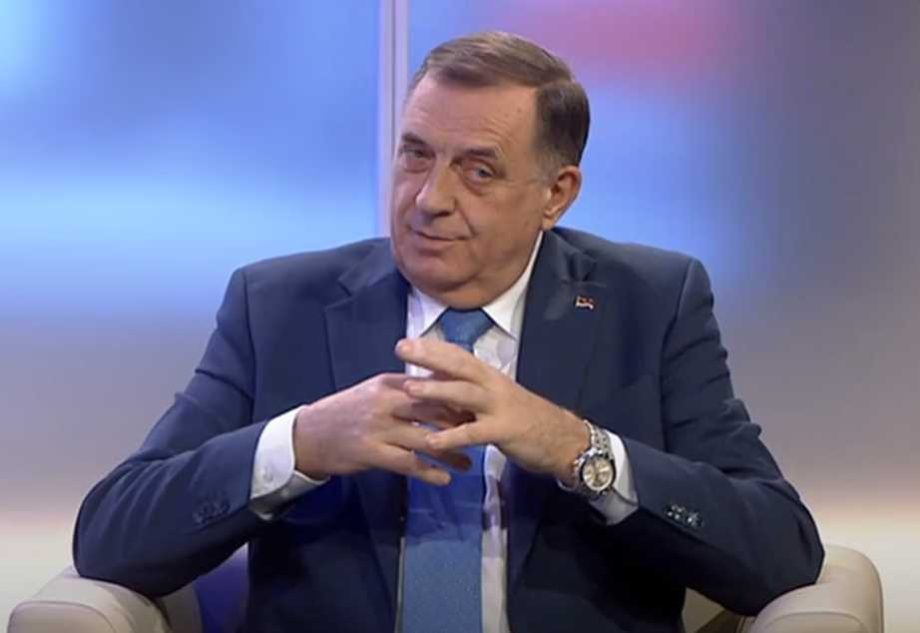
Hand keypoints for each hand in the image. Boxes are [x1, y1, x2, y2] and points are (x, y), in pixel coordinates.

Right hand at [292, 373, 473, 485]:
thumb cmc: (346, 413)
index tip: (479, 410)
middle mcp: (387, 402)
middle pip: (434, 411)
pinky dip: (428, 472)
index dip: (459, 399)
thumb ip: (405, 390)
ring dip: (450, 454)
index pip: (432, 386)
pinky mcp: (371, 452)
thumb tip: (441, 391)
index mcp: (390, 383)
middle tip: (482, 437)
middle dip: (461, 425)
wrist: (308, 435)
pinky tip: (443, 479)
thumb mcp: (374, 392)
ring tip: (468, 465)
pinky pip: (408, 463)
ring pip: (425, 439)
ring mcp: (379, 428)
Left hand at [395, 338, 588, 482]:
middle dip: (429, 356)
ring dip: (436, 390)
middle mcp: (493, 385)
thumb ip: (468, 391)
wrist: (562, 439)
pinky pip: (474, 433)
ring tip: (410, 389)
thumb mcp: (494, 399)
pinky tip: (431, 442)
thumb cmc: (524, 418)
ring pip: (465, 394)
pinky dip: (452, 436)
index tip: (405, 342)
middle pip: (459, 366)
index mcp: (489, 376)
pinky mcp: (504, 431)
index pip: (458, 355)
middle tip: (401, 349)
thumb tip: (435, 382)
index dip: (432, 347)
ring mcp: (499, 407)